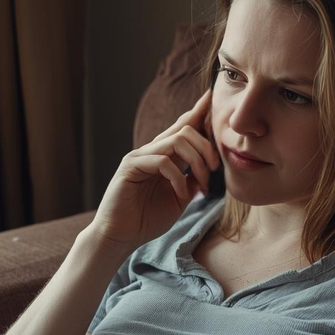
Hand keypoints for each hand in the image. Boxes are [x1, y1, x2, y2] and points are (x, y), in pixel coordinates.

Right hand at [89, 89, 219, 251]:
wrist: (120, 237)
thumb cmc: (146, 219)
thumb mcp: (178, 198)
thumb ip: (191, 180)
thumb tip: (207, 169)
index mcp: (163, 155)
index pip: (183, 126)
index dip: (198, 110)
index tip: (213, 97)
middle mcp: (151, 151)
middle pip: (186, 128)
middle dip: (207, 146)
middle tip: (214, 170)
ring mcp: (139, 157)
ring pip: (177, 140)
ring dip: (197, 162)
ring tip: (203, 186)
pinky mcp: (131, 167)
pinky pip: (162, 161)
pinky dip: (178, 178)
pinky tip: (182, 194)